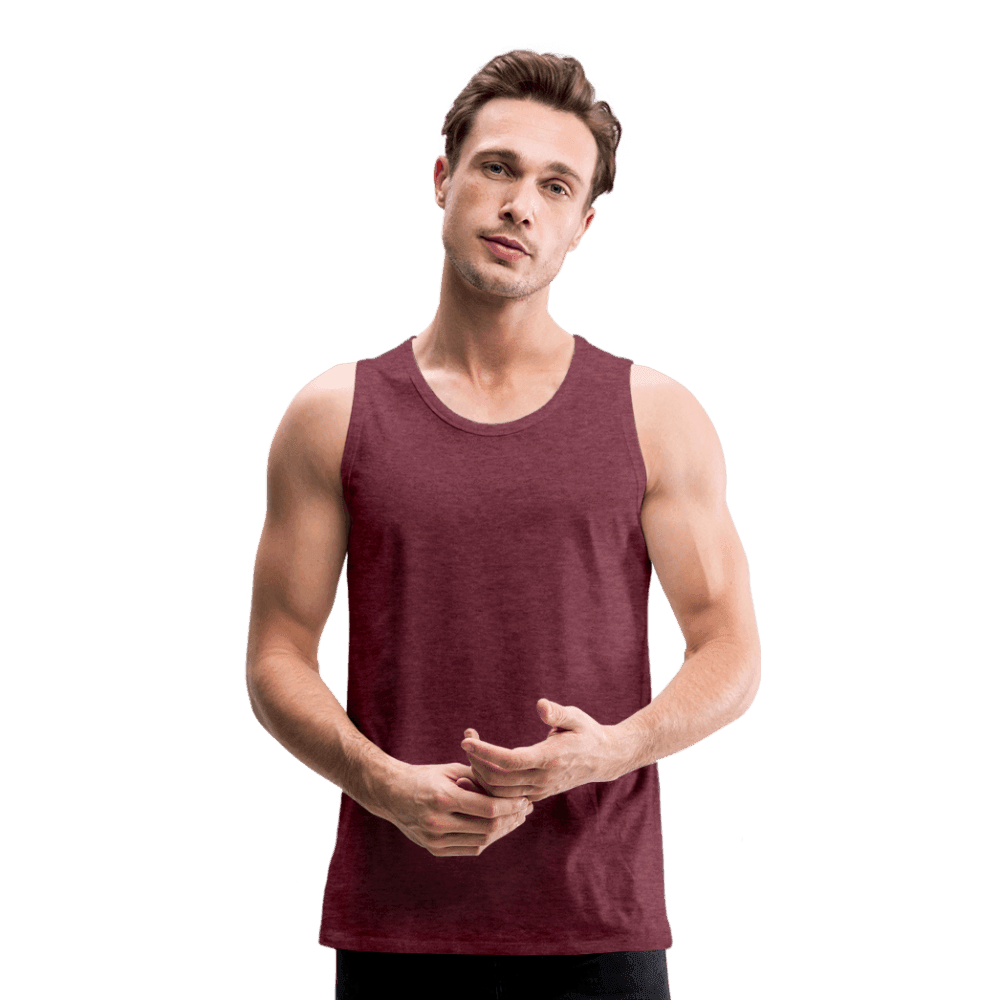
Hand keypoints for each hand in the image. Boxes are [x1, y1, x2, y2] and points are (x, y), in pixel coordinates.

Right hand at [386, 761, 533, 856]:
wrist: (391, 794)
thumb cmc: (426, 777)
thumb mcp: (451, 770)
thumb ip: (479, 779)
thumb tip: (510, 789)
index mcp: (443, 798)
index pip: (488, 808)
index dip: (511, 806)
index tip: (525, 799)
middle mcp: (438, 822)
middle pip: (487, 827)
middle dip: (511, 819)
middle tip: (525, 810)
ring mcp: (435, 839)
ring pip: (481, 841)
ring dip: (502, 831)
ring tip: (515, 819)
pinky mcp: (434, 850)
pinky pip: (469, 848)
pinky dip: (486, 839)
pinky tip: (497, 827)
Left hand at [461, 699, 617, 803]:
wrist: (603, 759)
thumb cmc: (587, 732)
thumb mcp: (576, 717)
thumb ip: (558, 713)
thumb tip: (541, 705)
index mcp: (550, 759)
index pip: (510, 761)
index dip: (485, 753)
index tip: (467, 740)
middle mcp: (542, 779)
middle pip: (499, 780)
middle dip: (477, 762)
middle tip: (466, 742)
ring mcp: (539, 790)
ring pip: (500, 793)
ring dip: (480, 775)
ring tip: (471, 753)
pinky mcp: (536, 794)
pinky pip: (507, 797)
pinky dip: (489, 785)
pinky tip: (480, 768)